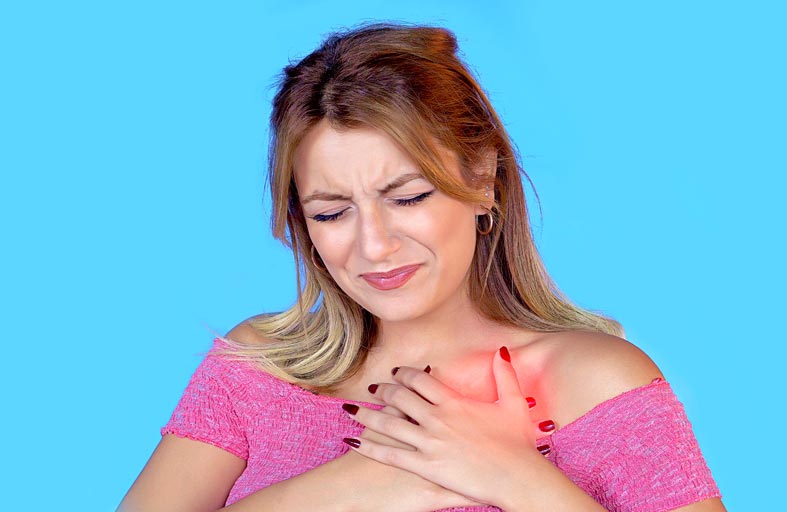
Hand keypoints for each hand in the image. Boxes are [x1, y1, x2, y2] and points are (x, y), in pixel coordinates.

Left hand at [343, 347, 554, 507]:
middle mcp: (437, 419)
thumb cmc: (519, 443)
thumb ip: (505, 374)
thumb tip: (502, 349)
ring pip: (388, 423)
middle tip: (372, 387)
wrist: (519, 477)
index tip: (395, 373)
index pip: (419, 380)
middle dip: (382, 390)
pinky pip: (390, 454)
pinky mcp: (425, 466)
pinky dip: (369, 446)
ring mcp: (429, 443)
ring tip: (350, 409)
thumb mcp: (514, 403)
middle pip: (399, 397)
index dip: (404, 374)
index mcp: (454, 402)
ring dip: (366, 414)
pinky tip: (353, 440)